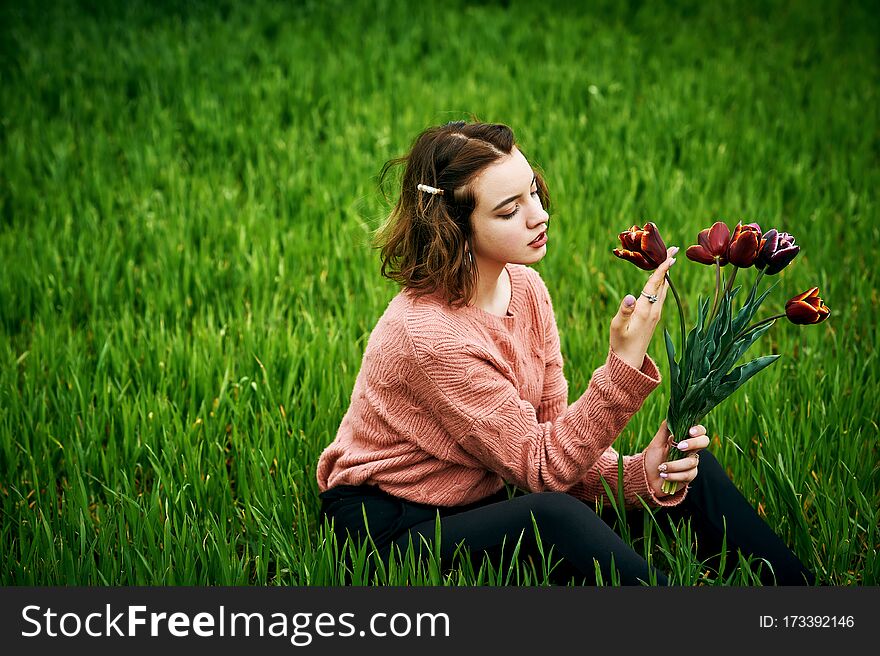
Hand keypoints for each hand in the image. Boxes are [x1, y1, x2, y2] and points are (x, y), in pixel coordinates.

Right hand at [609, 246, 678, 368]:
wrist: (629, 361)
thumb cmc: (620, 344)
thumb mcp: (617, 327)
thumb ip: (623, 311)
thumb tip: (629, 296)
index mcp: (645, 310)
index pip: (655, 284)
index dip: (662, 269)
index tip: (670, 255)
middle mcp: (654, 310)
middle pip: (663, 284)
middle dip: (667, 266)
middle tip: (673, 249)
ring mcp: (655, 314)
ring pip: (663, 289)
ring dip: (665, 274)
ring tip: (668, 260)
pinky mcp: (653, 317)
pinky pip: (659, 295)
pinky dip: (661, 283)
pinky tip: (659, 280)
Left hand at [643, 420, 709, 496]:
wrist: (647, 478)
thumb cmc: (652, 458)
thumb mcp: (656, 442)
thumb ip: (665, 429)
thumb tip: (671, 415)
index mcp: (684, 439)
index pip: (699, 431)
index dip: (698, 430)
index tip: (689, 432)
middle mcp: (691, 450)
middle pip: (705, 442)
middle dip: (693, 443)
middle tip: (679, 447)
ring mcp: (691, 463)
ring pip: (691, 461)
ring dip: (674, 465)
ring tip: (662, 467)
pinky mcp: (690, 476)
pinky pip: (687, 474)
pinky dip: (673, 475)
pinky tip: (664, 475)